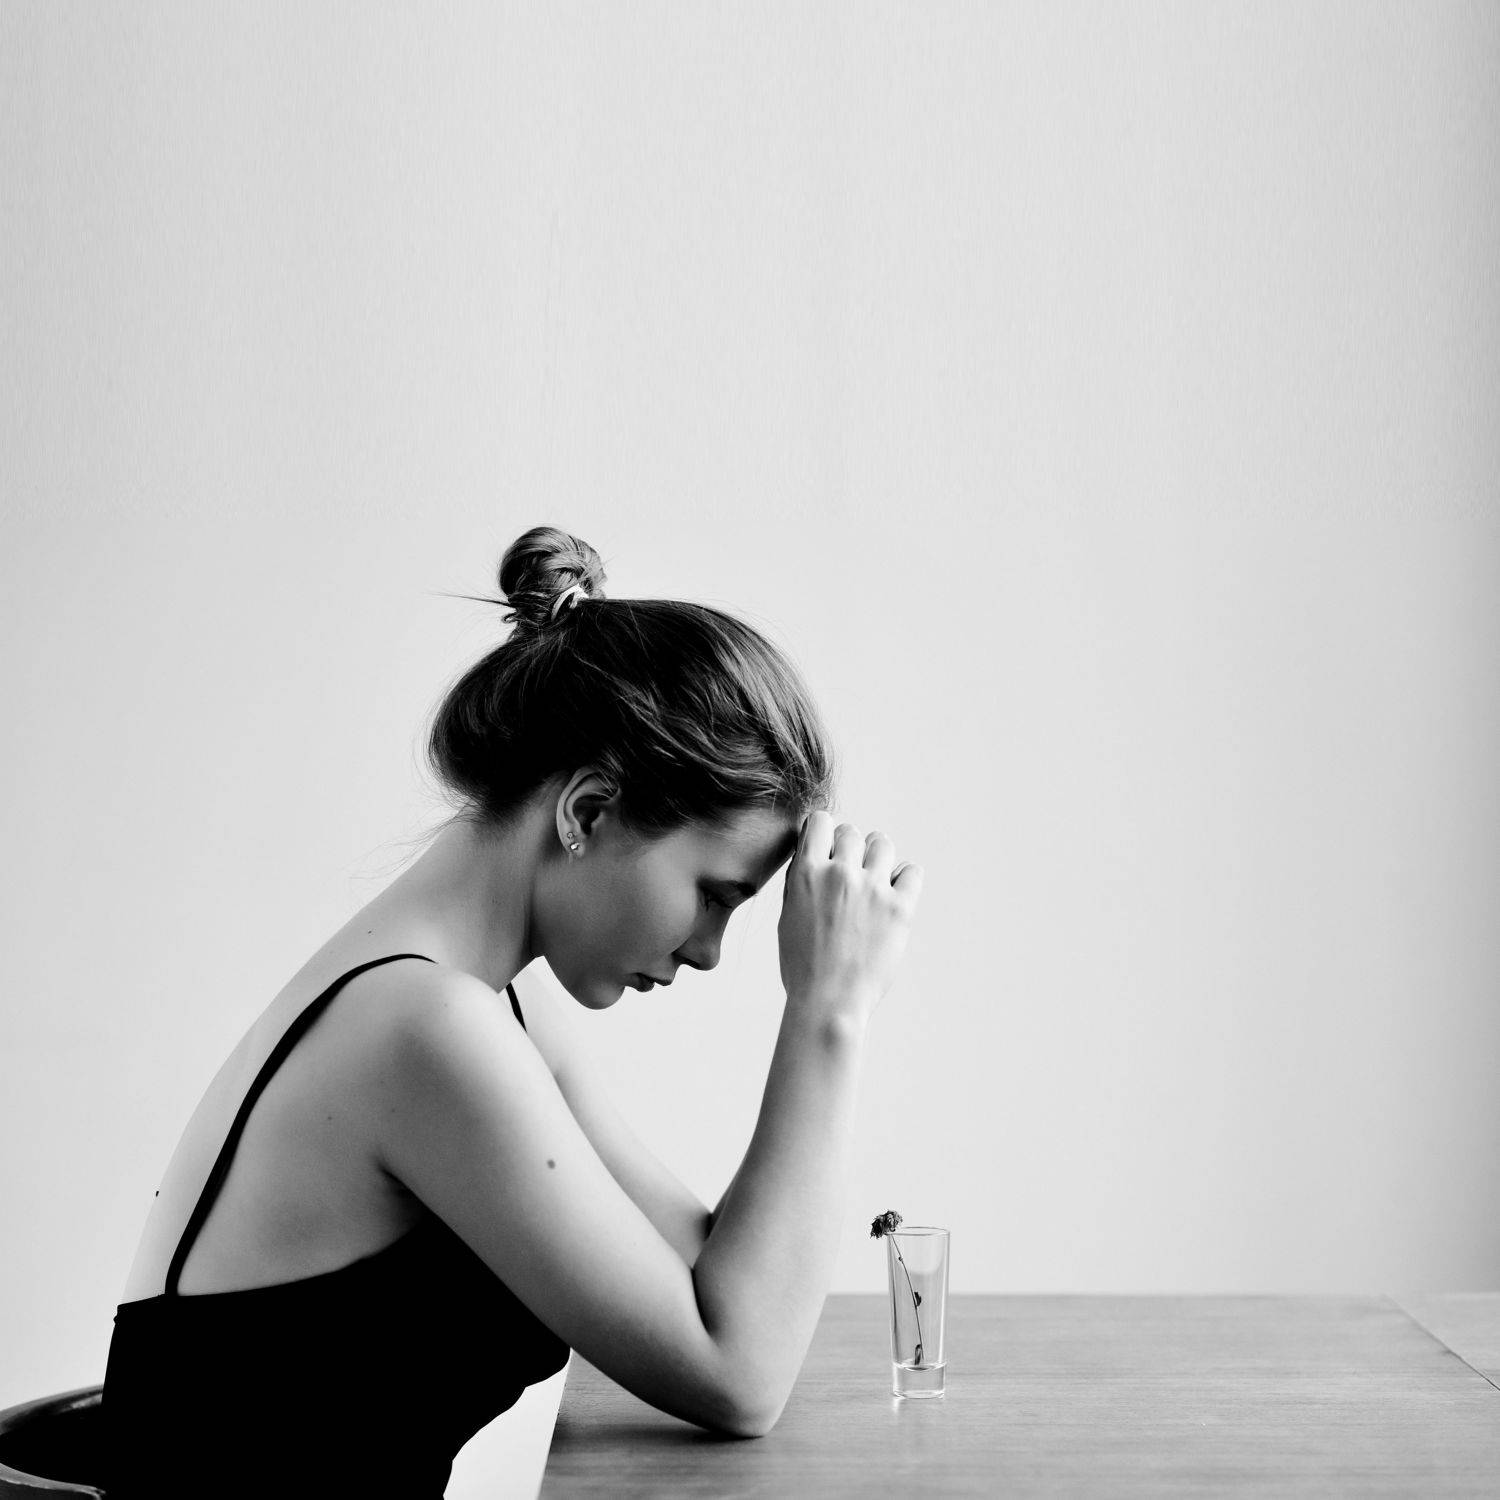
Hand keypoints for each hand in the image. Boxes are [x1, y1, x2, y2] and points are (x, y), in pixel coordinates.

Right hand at [776, 810, 922, 1019]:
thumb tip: (814, 851)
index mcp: (806, 873)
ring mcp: (872, 889)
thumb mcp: (788, 914)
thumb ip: (802, 879)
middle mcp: (840, 873)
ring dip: (877, 858)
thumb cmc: (803, 964)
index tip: (827, 851)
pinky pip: (911, 872)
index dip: (824, 834)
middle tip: (849, 875)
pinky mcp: (900, 908)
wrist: (828, 1002)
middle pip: (852, 832)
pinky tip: (893, 896)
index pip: (820, 821)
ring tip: (873, 881)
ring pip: (882, 844)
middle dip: (850, 849)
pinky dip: (904, 879)